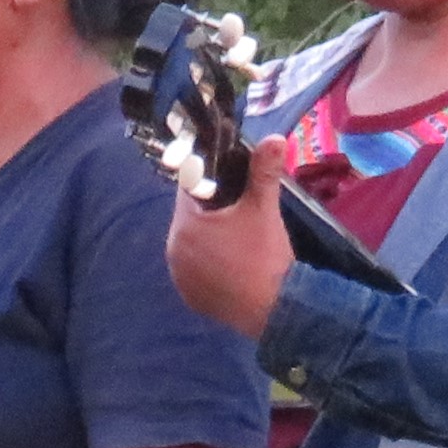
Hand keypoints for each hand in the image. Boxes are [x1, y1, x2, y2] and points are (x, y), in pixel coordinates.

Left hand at [162, 127, 297, 338]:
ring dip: (209, 238)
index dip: (208, 181)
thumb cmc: (265, 255)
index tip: (228, 181)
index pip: (189, 190)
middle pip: (189, 218)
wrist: (275, 309)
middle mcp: (172, 251)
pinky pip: (196, 271)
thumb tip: (273, 138)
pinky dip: (210, 264)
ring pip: (192, 245)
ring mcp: (179, 278)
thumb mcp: (264, 209)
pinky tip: (232, 264)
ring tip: (237, 239)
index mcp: (184, 225)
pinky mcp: (190, 298)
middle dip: (210, 211)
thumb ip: (264, 172)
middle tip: (239, 211)